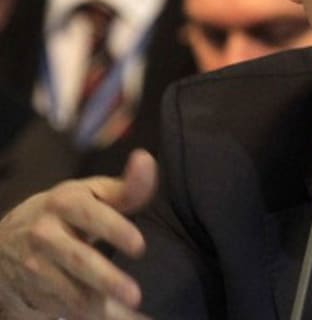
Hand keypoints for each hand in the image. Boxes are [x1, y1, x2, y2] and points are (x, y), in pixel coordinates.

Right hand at [0, 149, 156, 318]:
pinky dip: (87, 317)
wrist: (4, 243)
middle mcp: (45, 232)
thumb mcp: (92, 195)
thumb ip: (126, 187)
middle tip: (136, 296)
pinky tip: (112, 318)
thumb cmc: (67, 213)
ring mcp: (34, 265)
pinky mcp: (30, 292)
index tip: (139, 247)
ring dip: (98, 307)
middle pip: (79, 259)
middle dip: (108, 279)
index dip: (114, 230)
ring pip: (68, 291)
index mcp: (65, 200)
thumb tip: (146, 159)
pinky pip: (61, 308)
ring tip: (129, 312)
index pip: (90, 213)